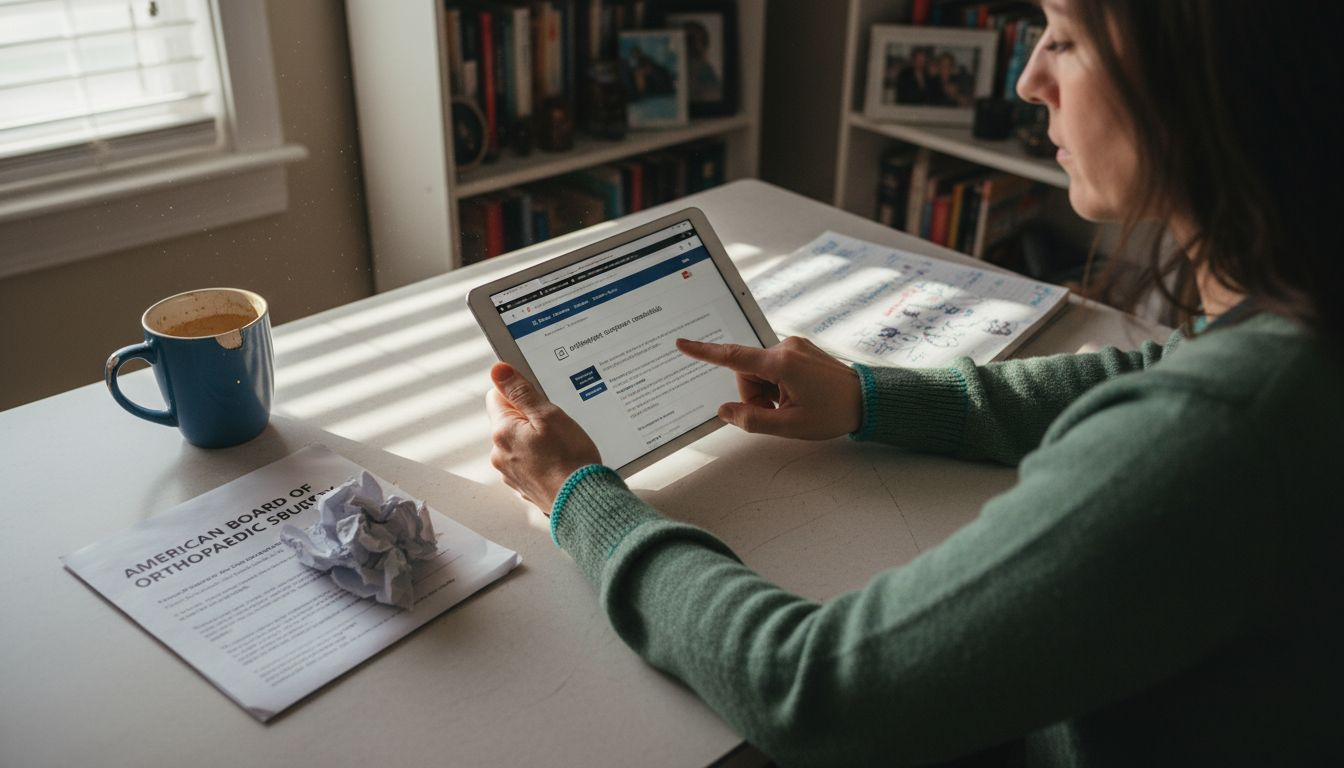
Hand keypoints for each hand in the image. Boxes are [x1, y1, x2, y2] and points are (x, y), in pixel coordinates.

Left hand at [486, 363, 600, 511]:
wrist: (582, 502)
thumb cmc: (570, 460)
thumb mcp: (549, 415)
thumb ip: (521, 392)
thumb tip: (499, 370)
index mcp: (502, 431)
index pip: (497, 396)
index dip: (520, 392)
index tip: (539, 398)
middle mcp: (499, 453)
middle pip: (509, 420)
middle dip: (529, 418)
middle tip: (556, 424)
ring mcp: (510, 472)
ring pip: (519, 442)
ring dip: (535, 439)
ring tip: (560, 446)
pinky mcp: (523, 485)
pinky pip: (527, 462)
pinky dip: (540, 459)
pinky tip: (559, 462)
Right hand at [676, 336, 861, 439]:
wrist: (869, 400)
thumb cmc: (834, 413)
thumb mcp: (790, 426)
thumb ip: (752, 420)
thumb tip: (725, 412)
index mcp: (781, 363)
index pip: (733, 357)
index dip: (704, 353)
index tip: (683, 344)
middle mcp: (785, 347)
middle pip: (746, 372)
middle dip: (754, 395)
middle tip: (778, 414)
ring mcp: (794, 346)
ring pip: (760, 371)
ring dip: (766, 391)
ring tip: (790, 406)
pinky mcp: (800, 350)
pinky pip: (774, 367)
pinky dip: (777, 384)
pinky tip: (796, 396)